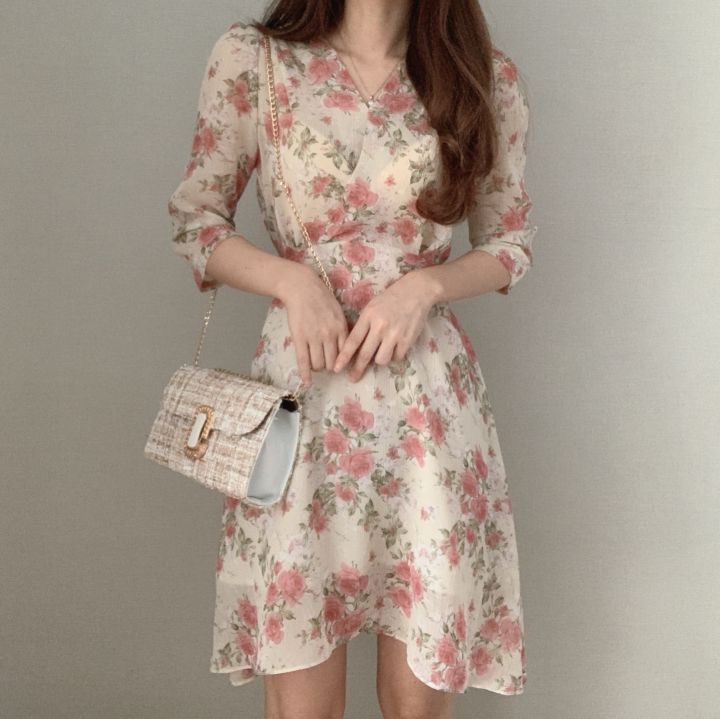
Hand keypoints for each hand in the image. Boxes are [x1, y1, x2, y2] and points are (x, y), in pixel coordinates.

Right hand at [280, 264, 348, 385]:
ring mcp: (314, 338)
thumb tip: (347, 348)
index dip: (343, 363)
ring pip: (319, 364)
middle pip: (333, 363)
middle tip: (326, 364)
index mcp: (341, 328)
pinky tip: (306, 382)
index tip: (341, 366)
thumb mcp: (338, 313)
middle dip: (330, 367)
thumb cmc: (321, 298)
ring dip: (318, 368)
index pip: (346, 355)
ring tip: (315, 363)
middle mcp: (329, 335)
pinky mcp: (299, 339)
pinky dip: (305, 374)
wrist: (302, 288)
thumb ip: (342, 330)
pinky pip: (303, 361)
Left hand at [333, 271, 437, 381]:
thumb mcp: (372, 307)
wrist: (416, 291)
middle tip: (352, 378)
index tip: (337, 368)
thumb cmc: (391, 298)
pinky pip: (397, 357)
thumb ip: (364, 325)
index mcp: (368, 316)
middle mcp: (380, 326)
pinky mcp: (408, 339)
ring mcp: (395, 334)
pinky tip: (395, 347)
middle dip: (357, 369)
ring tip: (382, 351)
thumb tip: (354, 347)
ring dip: (380, 359)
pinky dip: (394, 356)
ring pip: (382, 359)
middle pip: (365, 354)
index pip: (353, 341)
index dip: (344, 357)